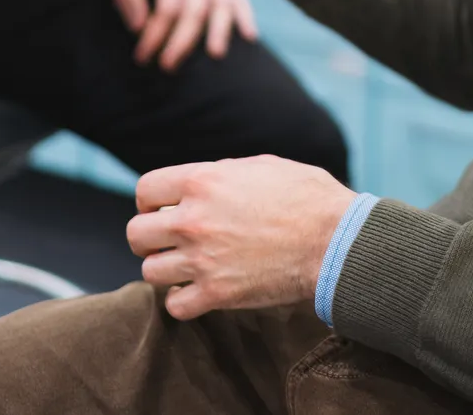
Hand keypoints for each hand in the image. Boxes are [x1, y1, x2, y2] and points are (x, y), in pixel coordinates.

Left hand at [106, 0, 257, 69]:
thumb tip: (137, 27)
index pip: (167, 8)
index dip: (154, 35)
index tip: (141, 56)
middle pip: (195, 11)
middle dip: (181, 41)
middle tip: (167, 66)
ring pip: (221, 5)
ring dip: (219, 30)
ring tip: (216, 54)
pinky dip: (245, 14)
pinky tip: (250, 36)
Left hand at [127, 156, 355, 319]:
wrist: (335, 240)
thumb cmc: (307, 197)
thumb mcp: (261, 166)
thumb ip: (222, 174)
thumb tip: (204, 183)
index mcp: (202, 181)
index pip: (145, 190)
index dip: (151, 201)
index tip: (162, 209)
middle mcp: (193, 220)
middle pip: (137, 234)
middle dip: (149, 237)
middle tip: (168, 241)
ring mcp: (202, 260)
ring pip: (150, 271)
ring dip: (165, 269)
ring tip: (185, 267)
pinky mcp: (218, 294)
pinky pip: (175, 306)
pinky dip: (182, 301)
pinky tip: (197, 291)